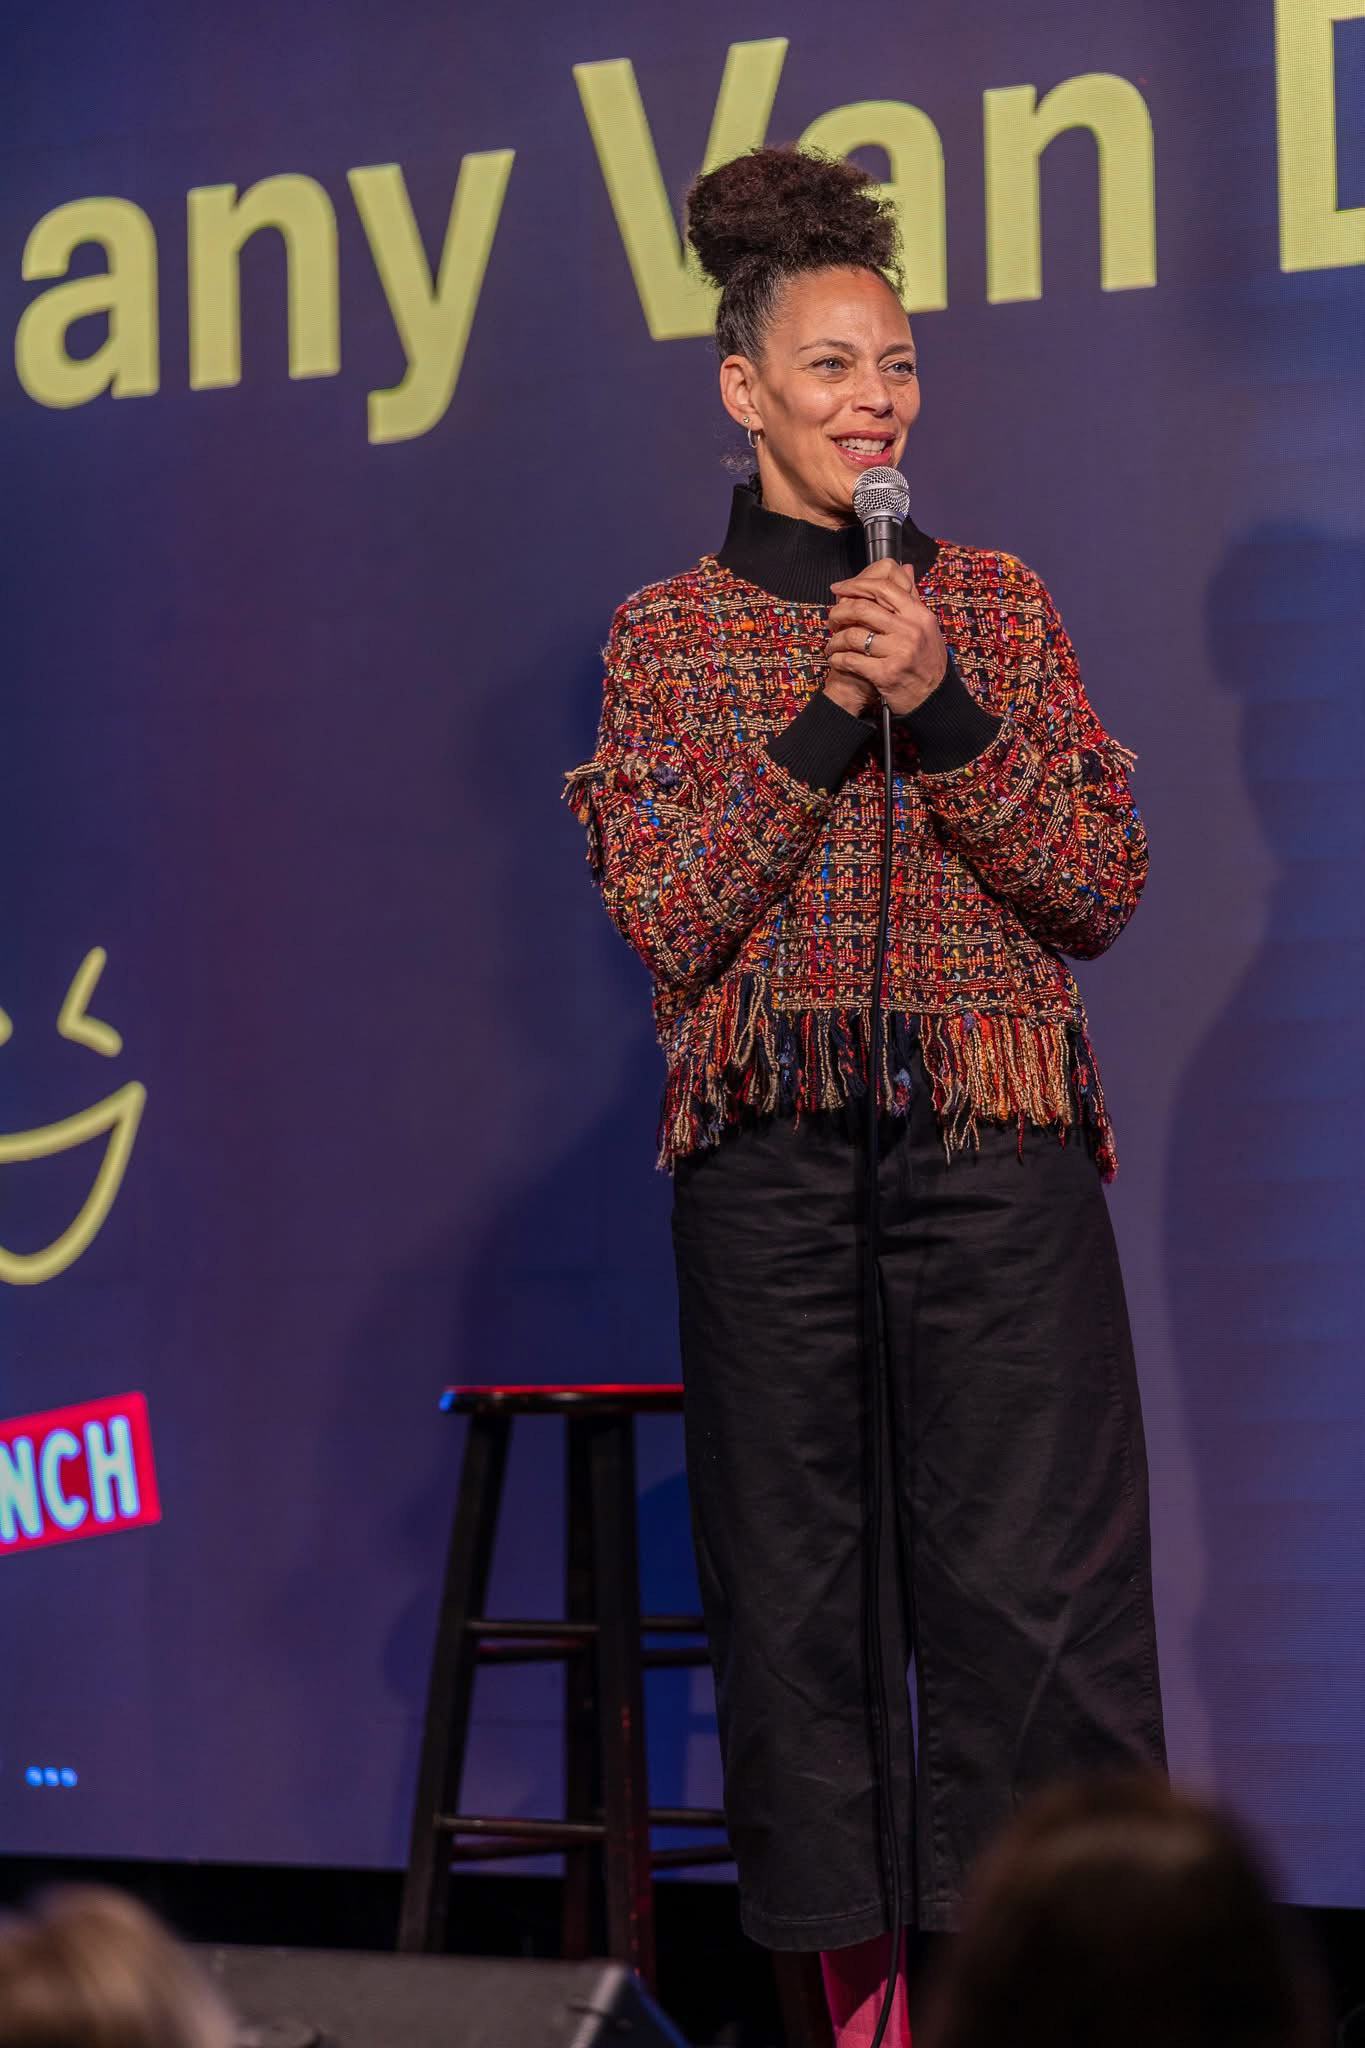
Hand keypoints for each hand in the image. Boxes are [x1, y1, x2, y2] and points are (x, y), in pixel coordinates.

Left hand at [824, 559, 947, 716]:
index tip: (839, 587)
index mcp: (919, 614)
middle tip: (831, 618)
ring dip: (835, 640)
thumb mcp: (926, 626)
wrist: (933, 698)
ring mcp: (899, 652)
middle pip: (863, 608)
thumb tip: (906, 568)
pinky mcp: (887, 673)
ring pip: (853, 635)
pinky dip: (838, 659)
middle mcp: (911, 630)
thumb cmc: (927, 660)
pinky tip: (836, 660)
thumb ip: (912, 598)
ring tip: (833, 645)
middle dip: (839, 611)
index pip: (883, 588)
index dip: (856, 584)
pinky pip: (852, 660)